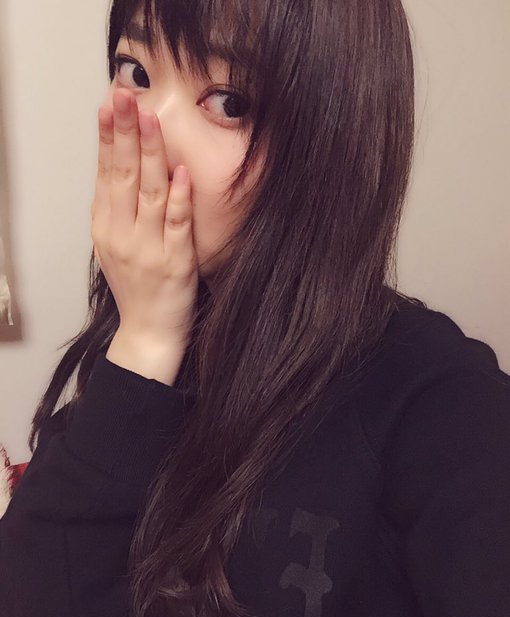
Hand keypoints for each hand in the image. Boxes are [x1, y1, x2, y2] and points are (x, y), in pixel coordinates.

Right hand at [91, 87, 198, 350]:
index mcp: (106, 227)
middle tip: (125, 96)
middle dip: (125, 133)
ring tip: (151, 120)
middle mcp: (122, 235)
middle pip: (123, 176)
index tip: (111, 103)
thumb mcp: (113, 245)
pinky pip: (177, 225)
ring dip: (151, 155)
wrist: (148, 331)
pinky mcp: (175, 262)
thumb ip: (115, 209)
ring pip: (149, 194)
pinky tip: (180, 173)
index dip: (109, 137)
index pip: (106, 173)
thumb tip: (118, 165)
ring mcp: (149, 248)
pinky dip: (178, 199)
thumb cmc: (135, 286)